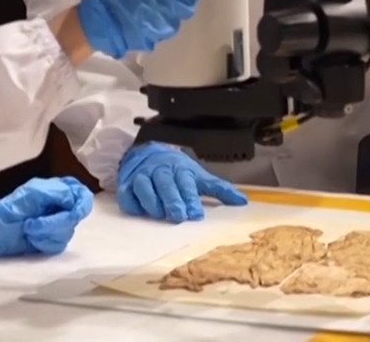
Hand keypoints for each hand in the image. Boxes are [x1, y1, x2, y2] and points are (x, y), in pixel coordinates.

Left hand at [0, 176, 93, 256]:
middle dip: (55, 222)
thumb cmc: (12, 208)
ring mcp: (57, 225)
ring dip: (45, 231)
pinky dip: (43, 242)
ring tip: (29, 228)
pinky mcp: (51, 242)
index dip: (82, 203)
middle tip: (35, 222)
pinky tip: (31, 237)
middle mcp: (61, 208)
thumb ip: (57, 193)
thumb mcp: (33, 194)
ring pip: (67, 231)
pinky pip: (58, 244)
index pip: (82, 195)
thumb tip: (75, 200)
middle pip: (76, 216)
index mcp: (58, 192)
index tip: (74, 212)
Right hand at [116, 142, 247, 222]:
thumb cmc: (177, 170)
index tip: (196, 214)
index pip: (185, 183)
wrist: (147, 153)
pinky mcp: (126, 185)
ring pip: (144, 187)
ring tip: (160, 215)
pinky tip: (138, 211)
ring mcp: (141, 177)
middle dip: (172, 200)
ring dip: (151, 201)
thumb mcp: (198, 176)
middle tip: (179, 216)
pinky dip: (131, 202)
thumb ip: (219, 189)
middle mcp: (160, 171)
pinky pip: (127, 194)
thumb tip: (243, 202)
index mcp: (180, 169)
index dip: (190, 198)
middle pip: (165, 184)